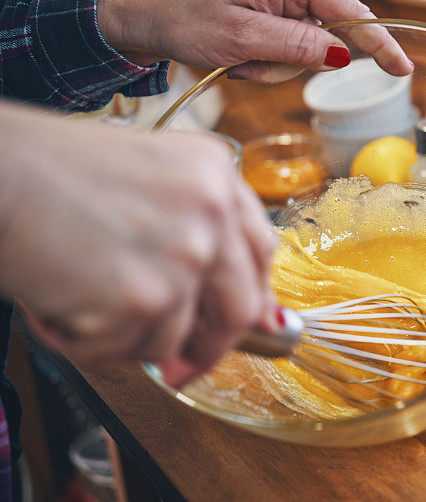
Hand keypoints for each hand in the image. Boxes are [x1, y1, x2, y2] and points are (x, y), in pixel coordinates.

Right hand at [0, 104, 278, 387]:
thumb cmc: (48, 173)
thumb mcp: (147, 181)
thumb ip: (199, 230)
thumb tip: (248, 309)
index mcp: (215, 173)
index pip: (260, 251)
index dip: (251, 295)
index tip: (243, 324)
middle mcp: (212, 212)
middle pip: (239, 308)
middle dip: (210, 348)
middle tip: (182, 367)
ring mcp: (183, 255)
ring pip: (173, 338)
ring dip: (122, 336)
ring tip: (76, 298)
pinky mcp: (144, 297)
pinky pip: (124, 351)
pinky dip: (84, 343)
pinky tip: (56, 304)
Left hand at [97, 0, 413, 81]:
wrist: (150, 19)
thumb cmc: (187, 18)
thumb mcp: (243, 37)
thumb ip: (297, 45)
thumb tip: (342, 54)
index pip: (347, 11)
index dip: (376, 42)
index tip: (401, 68)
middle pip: (325, 36)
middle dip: (291, 60)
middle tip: (250, 63)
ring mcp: (280, 1)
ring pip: (306, 51)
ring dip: (273, 66)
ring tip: (238, 59)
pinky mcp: (272, 17)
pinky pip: (287, 52)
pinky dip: (265, 64)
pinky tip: (239, 58)